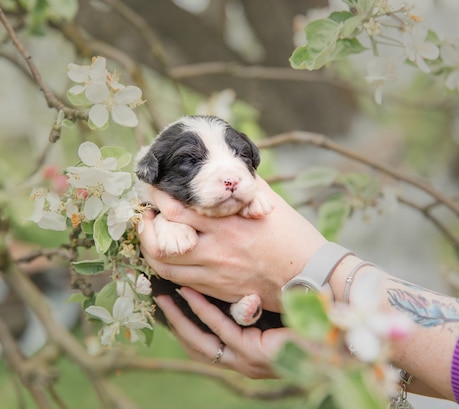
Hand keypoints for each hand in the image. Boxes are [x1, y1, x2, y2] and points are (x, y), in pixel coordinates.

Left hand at [139, 177, 326, 311]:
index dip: (157, 198)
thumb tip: (225, 167)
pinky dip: (168, 268)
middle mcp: (216, 251)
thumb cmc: (294, 236)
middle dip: (146, 227)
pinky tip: (170, 257)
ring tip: (152, 237)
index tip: (152, 188)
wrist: (311, 276)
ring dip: (151, 250)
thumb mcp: (269, 202)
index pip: (177, 210)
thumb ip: (242, 186)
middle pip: (162, 242)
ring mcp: (215, 275)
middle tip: (146, 215)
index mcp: (227, 224)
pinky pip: (181, 282)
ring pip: (165, 267)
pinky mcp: (218, 291)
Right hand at [155, 287, 296, 378]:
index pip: (203, 339)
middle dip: (174, 320)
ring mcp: (247, 360)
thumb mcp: (267, 305)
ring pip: (202, 340)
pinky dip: (204, 311)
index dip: (182, 320)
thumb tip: (221, 273)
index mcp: (245, 351)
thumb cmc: (307, 312)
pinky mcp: (255, 355)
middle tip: (156, 295)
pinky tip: (190, 292)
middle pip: (195, 343)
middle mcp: (242, 361)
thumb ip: (245, 298)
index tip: (166, 297)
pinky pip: (221, 331)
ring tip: (164, 294)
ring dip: (181, 317)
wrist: (341, 323)